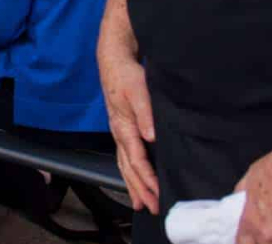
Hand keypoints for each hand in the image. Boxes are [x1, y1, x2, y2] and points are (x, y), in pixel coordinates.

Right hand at [98, 41, 159, 212]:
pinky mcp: (121, 129)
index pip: (137, 160)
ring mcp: (118, 132)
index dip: (147, 179)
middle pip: (128, 168)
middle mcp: (119, 134)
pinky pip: (124, 157)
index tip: (158, 193)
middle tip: (151, 208)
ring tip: (141, 203)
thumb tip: (151, 137)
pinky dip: (129, 172)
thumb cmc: (126, 75)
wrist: (114, 62)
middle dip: (140, 189)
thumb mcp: (138, 91)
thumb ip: (145, 114)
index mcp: (123, 127)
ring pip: (124, 165)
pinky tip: (134, 178)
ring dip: (133, 185)